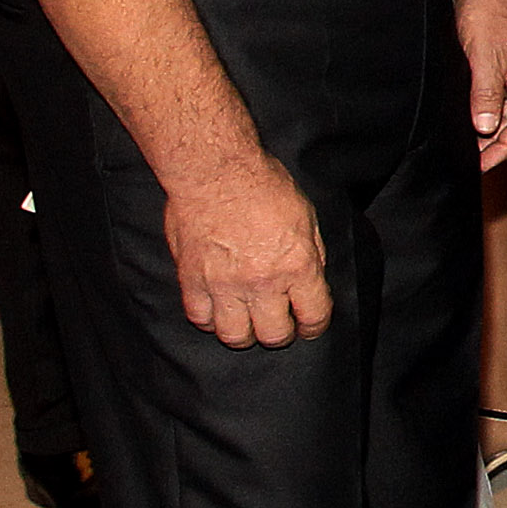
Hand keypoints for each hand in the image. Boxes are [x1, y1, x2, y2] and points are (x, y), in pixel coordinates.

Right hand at [166, 155, 330, 348]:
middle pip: (274, 335)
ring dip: (245, 335)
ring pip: (234, 336)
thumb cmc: (265, 186)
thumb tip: (311, 280)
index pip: (313, 316)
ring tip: (247, 324)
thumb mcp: (307, 217)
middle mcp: (263, 282)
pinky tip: (218, 311)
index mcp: (298, 266)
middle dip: (281, 334)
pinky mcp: (192, 280)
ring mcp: (224, 284)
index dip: (314, 327)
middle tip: (279, 325)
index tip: (310, 326)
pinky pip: (200, 318)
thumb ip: (311, 254)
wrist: (215, 171)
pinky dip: (210, 320)